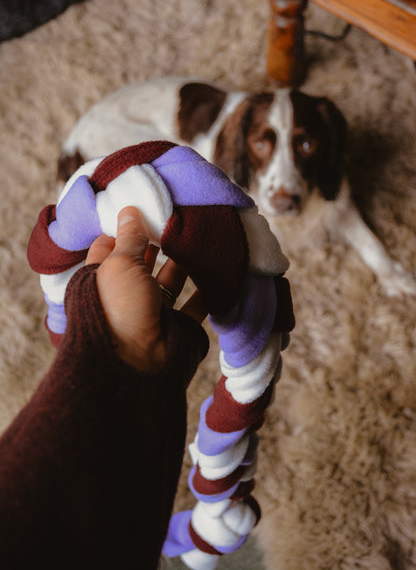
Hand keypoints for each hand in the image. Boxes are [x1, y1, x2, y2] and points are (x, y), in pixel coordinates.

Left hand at [86, 207, 206, 371]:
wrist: (135, 367)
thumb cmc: (118, 311)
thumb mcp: (119, 265)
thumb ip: (130, 238)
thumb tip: (129, 210)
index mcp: (103, 278)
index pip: (111, 245)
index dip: (126, 226)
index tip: (147, 207)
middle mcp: (127, 293)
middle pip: (145, 261)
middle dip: (160, 241)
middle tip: (180, 217)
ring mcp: (153, 310)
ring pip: (172, 279)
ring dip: (185, 262)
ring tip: (201, 237)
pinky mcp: (178, 326)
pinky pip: (196, 304)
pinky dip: (207, 290)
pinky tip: (217, 270)